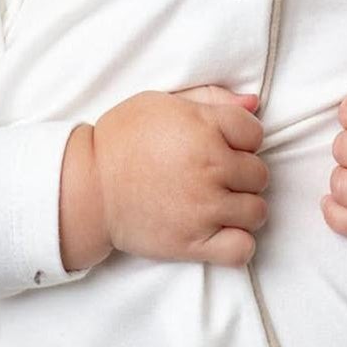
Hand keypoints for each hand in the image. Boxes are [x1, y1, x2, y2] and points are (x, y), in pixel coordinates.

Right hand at [87, 85, 269, 267]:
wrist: (87, 187)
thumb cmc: (121, 138)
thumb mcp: (163, 102)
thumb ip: (212, 97)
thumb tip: (255, 102)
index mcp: (204, 128)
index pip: (255, 133)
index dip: (241, 139)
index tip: (222, 145)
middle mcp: (210, 167)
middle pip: (259, 174)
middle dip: (242, 173)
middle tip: (215, 175)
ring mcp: (204, 208)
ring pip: (256, 211)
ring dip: (242, 207)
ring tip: (218, 203)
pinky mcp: (193, 243)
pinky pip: (241, 249)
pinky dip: (238, 243)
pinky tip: (221, 231)